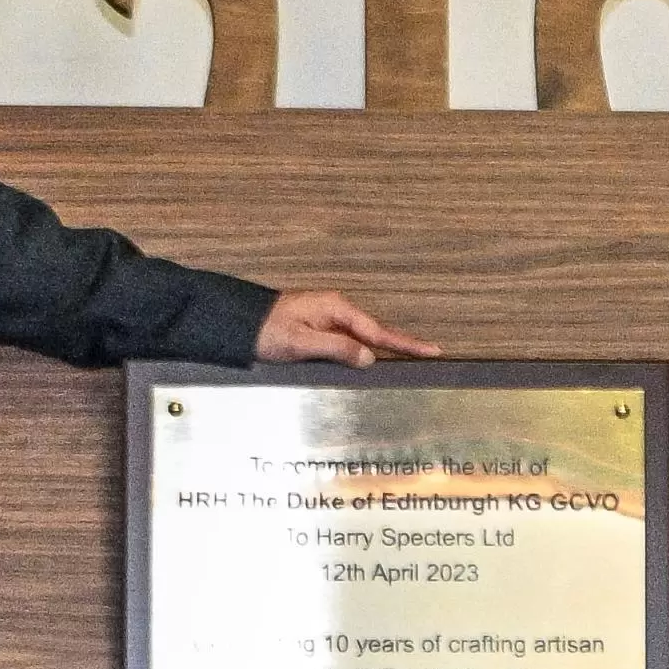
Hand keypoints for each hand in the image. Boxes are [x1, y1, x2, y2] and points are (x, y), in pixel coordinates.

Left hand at [257, 289, 437, 365]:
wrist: (237, 322)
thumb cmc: (265, 331)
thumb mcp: (301, 343)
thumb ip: (337, 349)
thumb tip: (369, 358)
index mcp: (335, 309)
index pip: (378, 331)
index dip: (405, 343)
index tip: (431, 349)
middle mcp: (335, 310)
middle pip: (375, 332)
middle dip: (401, 344)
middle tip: (430, 353)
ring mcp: (327, 318)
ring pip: (362, 337)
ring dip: (383, 348)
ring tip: (409, 357)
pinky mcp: (318, 328)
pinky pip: (348, 340)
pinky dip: (362, 350)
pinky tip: (369, 360)